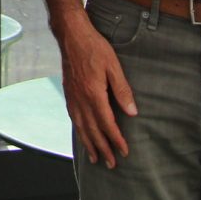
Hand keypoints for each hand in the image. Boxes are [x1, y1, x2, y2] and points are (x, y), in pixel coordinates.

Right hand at [55, 10, 134, 166]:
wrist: (71, 35)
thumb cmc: (94, 48)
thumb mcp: (114, 66)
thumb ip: (122, 90)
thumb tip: (132, 112)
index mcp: (94, 94)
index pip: (107, 124)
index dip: (116, 139)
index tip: (124, 152)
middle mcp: (81, 99)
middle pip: (93, 130)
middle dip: (103, 148)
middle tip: (111, 164)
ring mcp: (73, 97)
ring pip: (81, 127)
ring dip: (89, 144)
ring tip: (95, 157)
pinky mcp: (68, 92)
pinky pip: (73, 117)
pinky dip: (79, 130)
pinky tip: (82, 134)